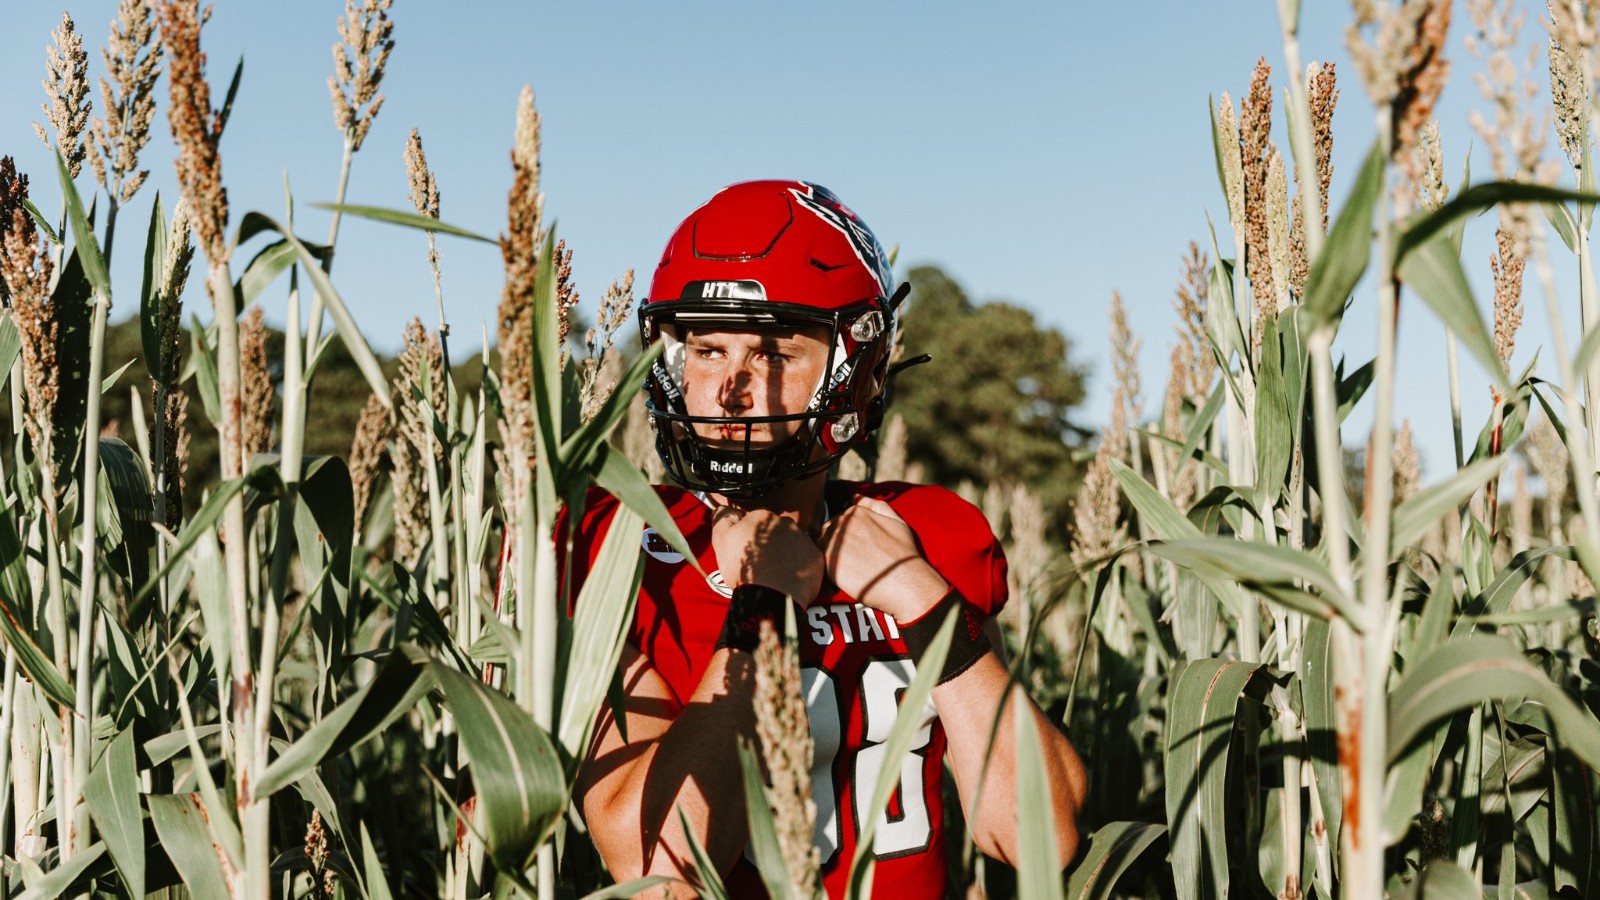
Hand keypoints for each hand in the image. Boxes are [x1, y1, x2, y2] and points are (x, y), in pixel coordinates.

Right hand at [710, 506, 824, 603]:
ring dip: (786, 552)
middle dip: (770, 541)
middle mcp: (787, 523)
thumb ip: (722, 517)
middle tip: (761, 562)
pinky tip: (789, 577)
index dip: (749, 536)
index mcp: (763, 516)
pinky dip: (800, 566)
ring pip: (793, 542)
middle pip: (776, 530)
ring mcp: (804, 540)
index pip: (756, 521)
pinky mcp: (816, 558)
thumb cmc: (744, 568)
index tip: (747, 550)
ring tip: (776, 572)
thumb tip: (725, 507)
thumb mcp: (721, 540)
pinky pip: (807, 558)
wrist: (770, 597)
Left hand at [819, 495, 947, 622]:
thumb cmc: (903, 554)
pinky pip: (820, 564)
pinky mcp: (828, 560)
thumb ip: (875, 506)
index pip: (838, 523)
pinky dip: (828, 572)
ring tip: (850, 570)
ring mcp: (833, 540)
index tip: (857, 551)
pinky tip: (846, 578)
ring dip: (831, 558)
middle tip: (853, 563)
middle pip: (826, 533)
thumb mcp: (895, 521)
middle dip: (835, 547)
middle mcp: (842, 522)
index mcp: (855, 512)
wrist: (905, 581)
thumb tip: (856, 496)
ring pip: (821, 548)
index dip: (846, 539)